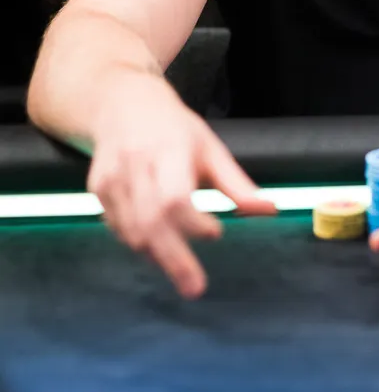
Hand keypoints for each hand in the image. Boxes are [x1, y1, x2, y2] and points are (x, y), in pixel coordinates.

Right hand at [87, 72, 275, 297]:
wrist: (122, 103)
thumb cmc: (174, 128)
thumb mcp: (210, 148)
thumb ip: (236, 183)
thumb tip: (269, 210)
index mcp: (168, 150)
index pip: (174, 197)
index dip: (193, 223)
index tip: (216, 232)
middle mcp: (135, 165)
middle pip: (150, 222)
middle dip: (173, 259)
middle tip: (195, 288)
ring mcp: (111, 178)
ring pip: (132, 232)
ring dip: (158, 254)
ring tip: (181, 266)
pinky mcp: (96, 190)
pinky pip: (118, 229)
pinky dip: (140, 242)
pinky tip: (157, 243)